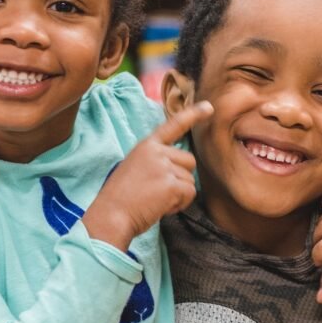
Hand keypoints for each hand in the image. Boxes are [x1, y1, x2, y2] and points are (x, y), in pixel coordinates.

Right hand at [82, 101, 213, 250]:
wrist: (112, 215)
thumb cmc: (120, 198)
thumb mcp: (134, 168)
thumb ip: (155, 162)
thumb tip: (178, 169)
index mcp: (146, 146)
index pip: (173, 125)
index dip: (193, 115)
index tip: (209, 107)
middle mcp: (157, 152)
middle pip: (189, 161)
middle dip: (180, 178)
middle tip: (158, 191)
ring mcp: (164, 167)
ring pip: (190, 180)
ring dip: (179, 194)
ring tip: (156, 200)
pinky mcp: (171, 184)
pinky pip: (190, 193)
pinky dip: (180, 204)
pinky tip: (161, 207)